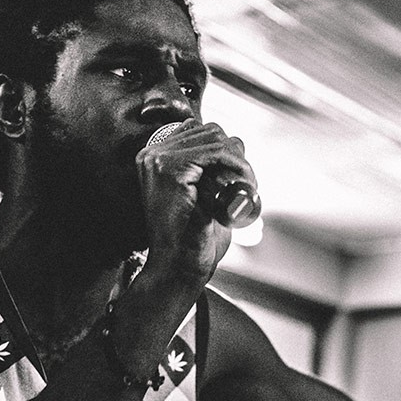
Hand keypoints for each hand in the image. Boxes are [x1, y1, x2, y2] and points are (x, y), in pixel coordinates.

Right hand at [134, 120, 255, 276]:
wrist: (178, 269)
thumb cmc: (192, 239)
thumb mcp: (203, 195)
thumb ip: (212, 168)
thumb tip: (236, 141)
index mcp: (155, 159)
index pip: (199, 131)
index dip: (227, 150)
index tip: (240, 177)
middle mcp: (152, 155)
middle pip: (210, 131)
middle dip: (236, 155)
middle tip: (248, 184)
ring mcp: (159, 161)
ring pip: (216, 139)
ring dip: (240, 162)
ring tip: (247, 188)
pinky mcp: (172, 172)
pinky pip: (216, 152)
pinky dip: (236, 166)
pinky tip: (243, 187)